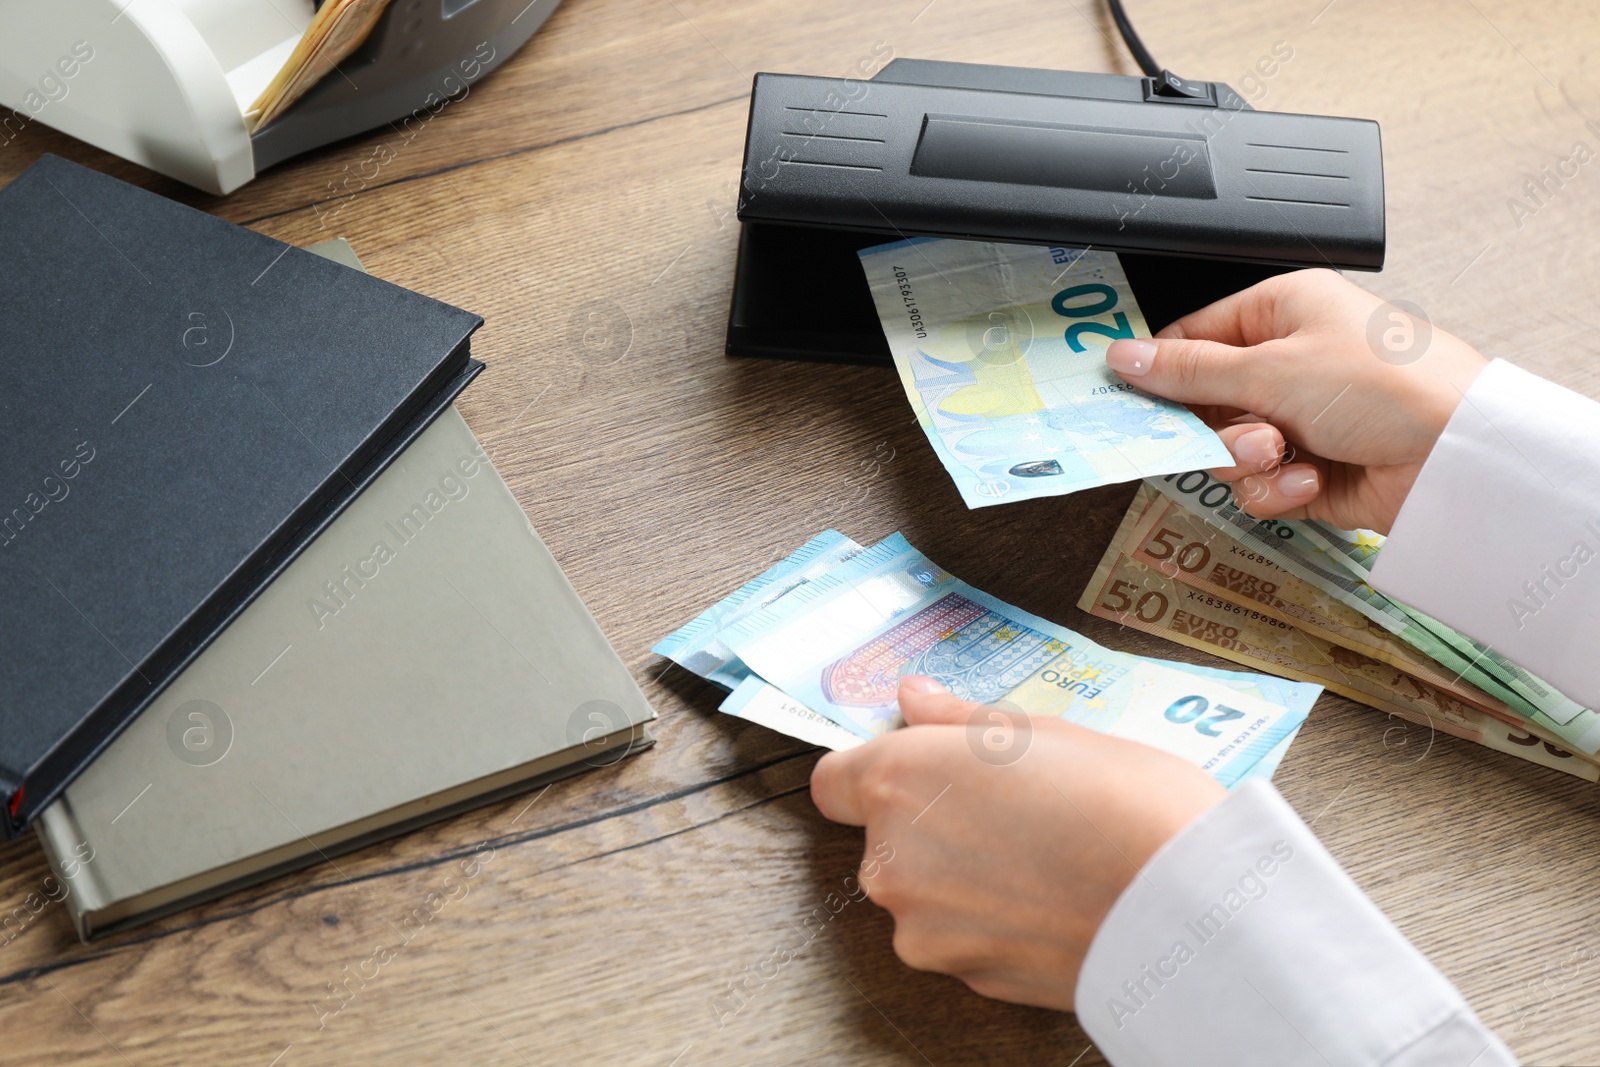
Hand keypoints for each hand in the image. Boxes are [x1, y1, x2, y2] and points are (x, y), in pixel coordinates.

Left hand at [809, 677, 1224, 1010]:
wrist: (1188, 906)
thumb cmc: (1126, 805)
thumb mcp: (1044, 731)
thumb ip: (960, 720)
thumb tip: (917, 698)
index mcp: (899, 781)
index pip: (834, 779)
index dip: (877, 768)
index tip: (917, 763)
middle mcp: (893, 860)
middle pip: (884, 837)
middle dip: (933, 820)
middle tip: (1010, 801)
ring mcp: (925, 929)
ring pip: (924, 892)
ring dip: (963, 874)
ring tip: (1044, 850)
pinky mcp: (967, 976)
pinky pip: (962, 935)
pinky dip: (993, 918)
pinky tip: (1050, 894)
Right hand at [1106, 268, 1488, 532]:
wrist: (1458, 454)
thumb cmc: (1390, 383)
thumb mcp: (1271, 368)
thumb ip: (1188, 371)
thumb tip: (1124, 357)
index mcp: (1282, 312)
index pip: (1193, 337)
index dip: (1161, 372)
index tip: (1132, 401)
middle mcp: (1291, 361)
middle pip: (1204, 402)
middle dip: (1214, 427)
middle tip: (1227, 431)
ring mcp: (1302, 418)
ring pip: (1227, 450)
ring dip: (1247, 460)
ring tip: (1283, 452)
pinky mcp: (1313, 469)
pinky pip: (1261, 484)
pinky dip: (1277, 487)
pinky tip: (1309, 477)